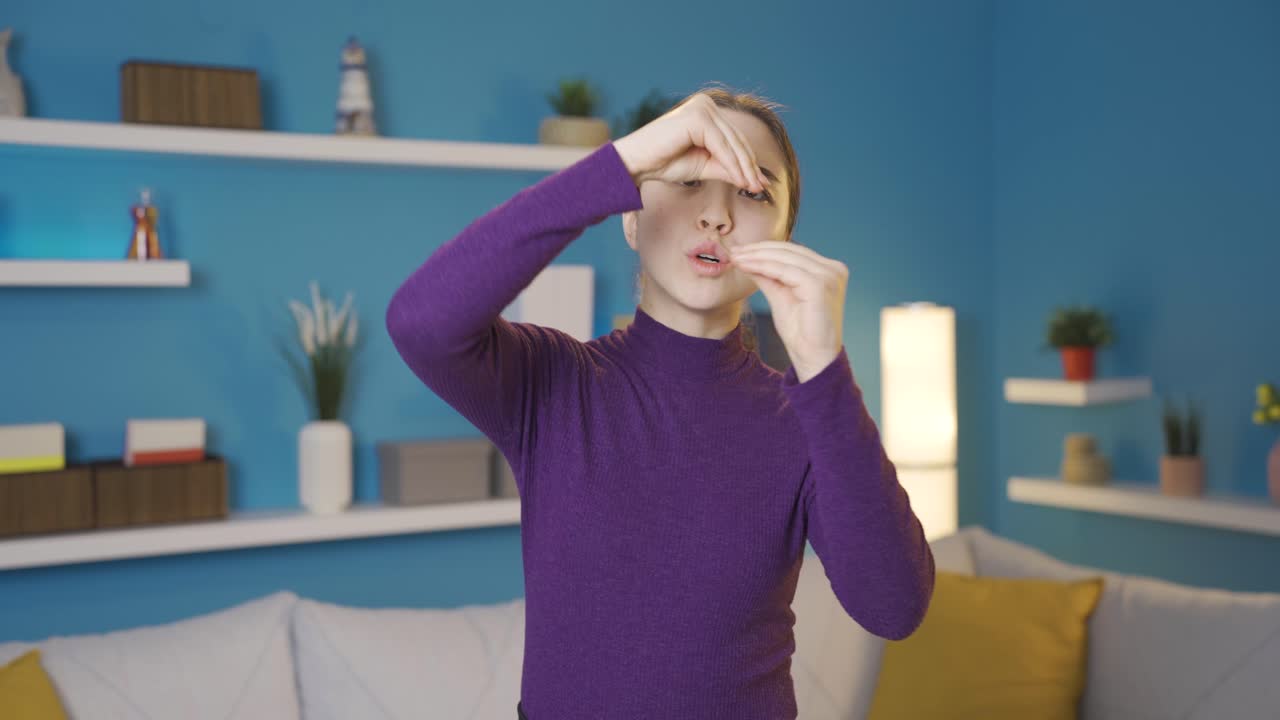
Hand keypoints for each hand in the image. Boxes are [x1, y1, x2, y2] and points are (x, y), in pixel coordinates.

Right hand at [612, 93, 769, 193]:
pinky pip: (721, 144)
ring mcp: (701, 108)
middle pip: (736, 139)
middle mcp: (705, 104)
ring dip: (744, 167)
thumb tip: (754, 178)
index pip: (734, 138)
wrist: (635, 163)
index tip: (761, 183)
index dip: (749, 161)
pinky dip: (731, 163)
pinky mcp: (697, 117)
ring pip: (732, 142)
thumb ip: (726, 167)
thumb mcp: (703, 166)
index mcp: (706, 111)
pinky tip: (739, 180)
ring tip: (753, 187)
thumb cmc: (663, 163)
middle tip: (762, 186)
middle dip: (750, 165)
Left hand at [729, 241, 848, 381]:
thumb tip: (747, 258)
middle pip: (790, 251)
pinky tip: (747, 267)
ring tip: (737, 258)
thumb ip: (768, 277)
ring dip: (757, 256)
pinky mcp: (820, 285)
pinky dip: (763, 266)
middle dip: (758, 250)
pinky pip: (785, 270)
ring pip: (786, 258)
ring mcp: (830, 276)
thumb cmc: (800, 333)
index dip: (765, 249)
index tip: (740, 252)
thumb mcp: (780, 296)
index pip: (793, 252)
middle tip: (734, 251)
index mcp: (828, 270)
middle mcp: (833, 269)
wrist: (813, 358)